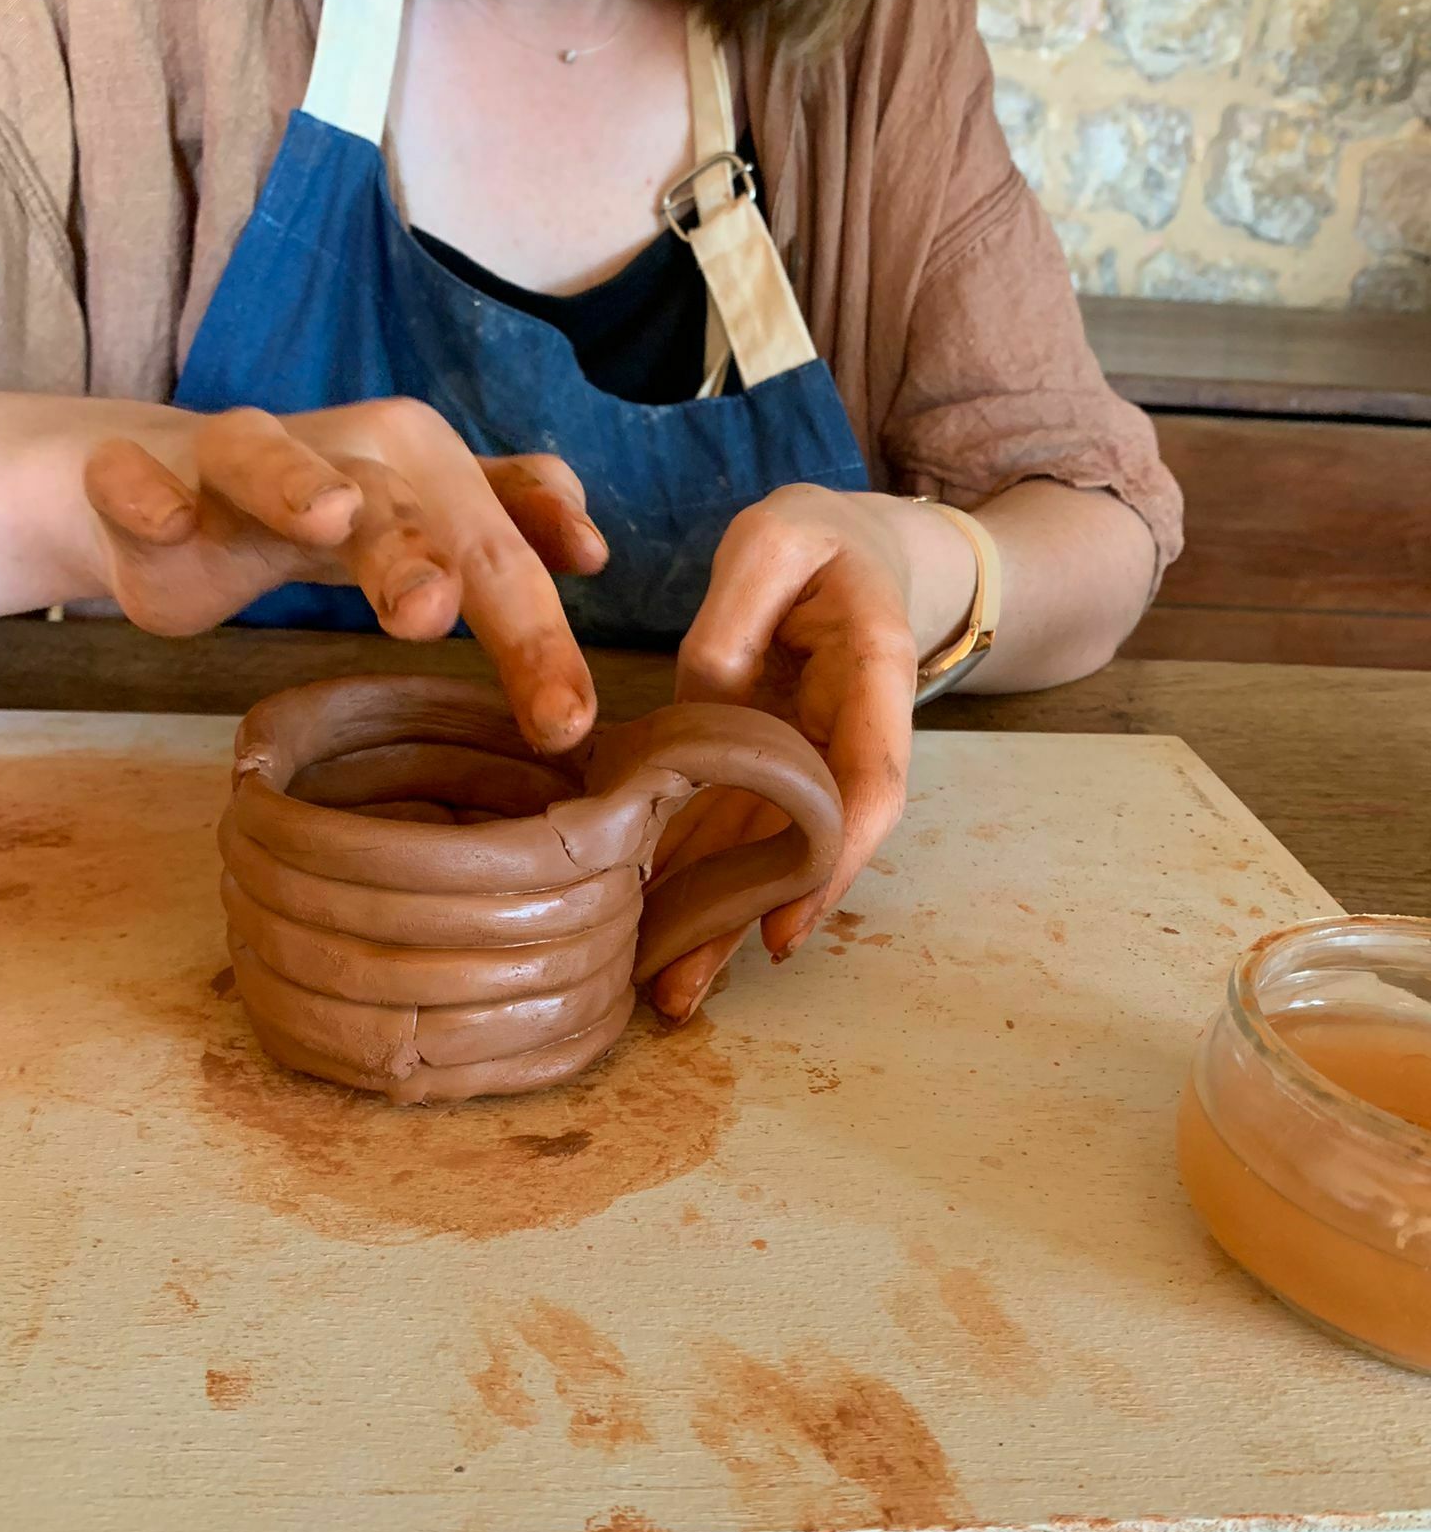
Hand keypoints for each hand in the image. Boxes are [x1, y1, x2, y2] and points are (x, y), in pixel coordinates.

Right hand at [81, 399, 608, 754]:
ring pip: (271, 460)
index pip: (500, 543)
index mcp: (424, 473)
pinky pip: (136, 482)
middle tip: (442, 618)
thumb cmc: (316, 519)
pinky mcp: (140, 484)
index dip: (540, 604)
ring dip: (301, 482)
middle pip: (404, 509)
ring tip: (331, 516)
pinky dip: (145, 494)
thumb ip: (505, 533)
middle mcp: (344, 455)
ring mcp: (237, 465)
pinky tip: (161, 518)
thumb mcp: (419, 526)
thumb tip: (591, 546)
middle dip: (431, 561)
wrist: (157, 488)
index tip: (575, 669)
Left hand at [649, 485, 976, 1020]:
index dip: (834, 861)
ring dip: (720, 923)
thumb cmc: (820, 541)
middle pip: (811, 847)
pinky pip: (736, 830)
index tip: (786, 924)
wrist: (854, 553)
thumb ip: (736, 609)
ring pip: (768, 853)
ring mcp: (808, 764)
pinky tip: (658, 930)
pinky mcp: (768, 771)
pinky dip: (700, 878)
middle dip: (750, 922)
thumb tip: (700, 701)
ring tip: (664, 993)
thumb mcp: (776, 538)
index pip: (871, 784)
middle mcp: (848, 737)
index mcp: (872, 676)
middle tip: (686, 991)